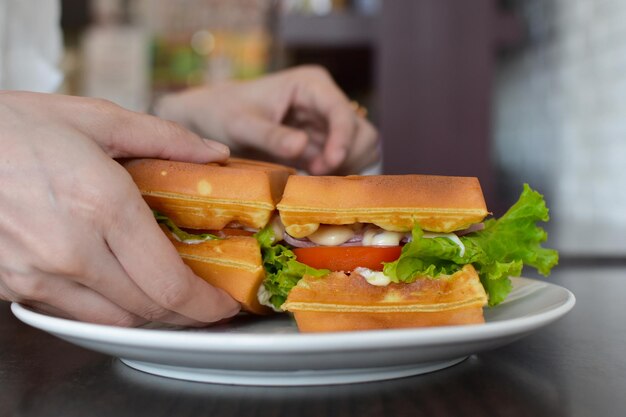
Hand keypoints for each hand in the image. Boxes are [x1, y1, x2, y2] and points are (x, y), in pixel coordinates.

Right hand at [0, 91, 239, 325]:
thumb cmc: (14, 127)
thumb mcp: (96, 118)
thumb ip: (165, 139)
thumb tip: (214, 155)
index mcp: (102, 205)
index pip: (170, 283)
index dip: (207, 304)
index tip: (224, 302)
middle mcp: (71, 250)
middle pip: (148, 310)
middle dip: (188, 314)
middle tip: (208, 302)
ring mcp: (38, 274)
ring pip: (114, 321)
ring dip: (151, 316)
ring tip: (171, 297)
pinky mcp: (14, 286)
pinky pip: (75, 314)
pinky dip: (109, 309)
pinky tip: (121, 287)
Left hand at [154, 65, 379, 174]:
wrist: (211, 119)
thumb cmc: (222, 113)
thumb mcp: (241, 125)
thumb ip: (271, 136)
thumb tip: (302, 147)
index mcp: (311, 84)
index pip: (341, 112)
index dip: (343, 140)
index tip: (329, 165)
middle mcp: (325, 101)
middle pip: (361, 131)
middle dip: (347, 155)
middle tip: (316, 173)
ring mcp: (327, 122)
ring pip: (360, 147)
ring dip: (345, 166)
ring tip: (312, 175)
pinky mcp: (323, 142)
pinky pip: (346, 160)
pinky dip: (337, 173)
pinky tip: (313, 177)